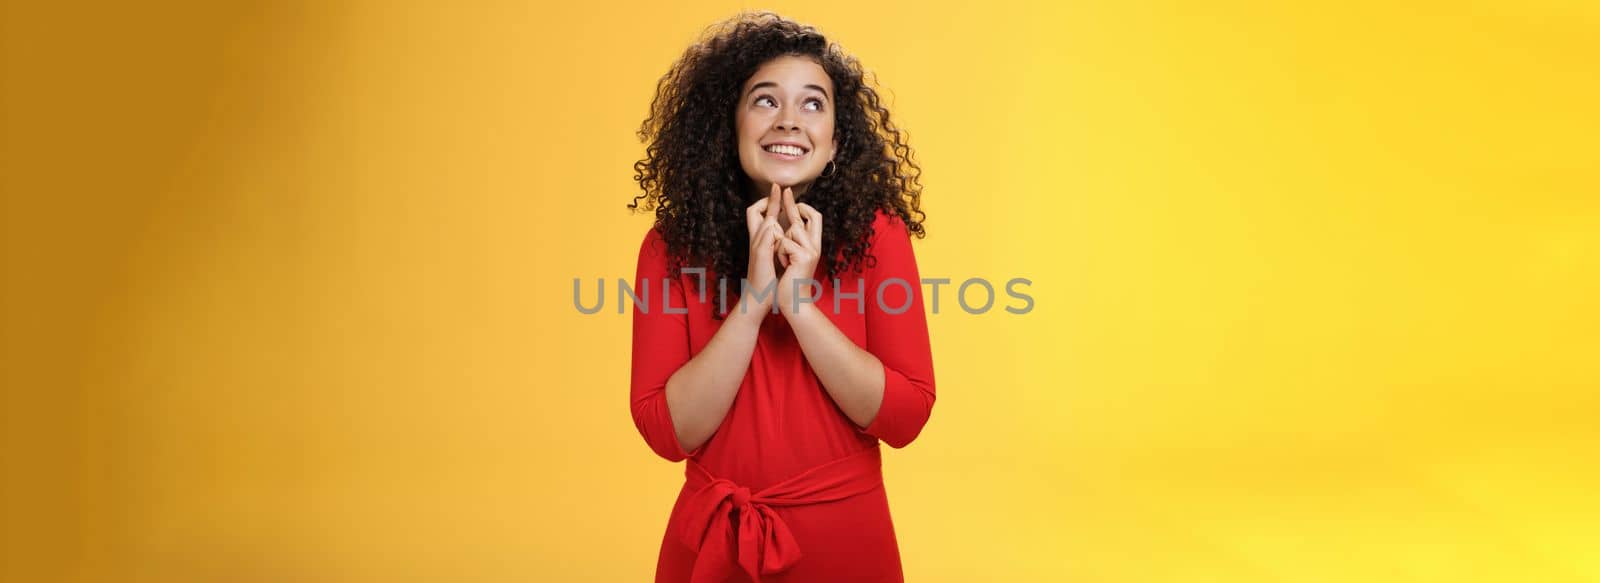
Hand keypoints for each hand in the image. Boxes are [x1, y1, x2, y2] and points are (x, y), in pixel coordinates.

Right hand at [741, 183, 784, 316]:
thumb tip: (788, 236)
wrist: (759, 298)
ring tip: (778, 196)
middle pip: (753, 211)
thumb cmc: (769, 281)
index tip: (780, 192)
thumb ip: (779, 245)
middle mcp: (756, 241)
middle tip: (777, 188)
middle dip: (767, 199)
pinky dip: (771, 228)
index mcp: (761, 241)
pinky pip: (765, 235)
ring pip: (761, 220)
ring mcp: (756, 246)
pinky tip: (777, 223)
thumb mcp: (776, 259)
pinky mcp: (759, 255)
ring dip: (771, 209)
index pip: (762, 215)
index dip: (770, 202)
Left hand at [775, 186, 822, 315]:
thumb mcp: (790, 260)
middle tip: (786, 189)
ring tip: (782, 260)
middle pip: (810, 216)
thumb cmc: (788, 284)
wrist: (793, 303)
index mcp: (812, 246)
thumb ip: (792, 242)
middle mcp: (815, 246)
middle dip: (793, 204)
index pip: (814, 218)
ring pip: (792, 228)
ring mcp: (811, 250)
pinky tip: (784, 266)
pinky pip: (785, 242)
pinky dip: (780, 253)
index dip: (801, 207)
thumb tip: (786, 224)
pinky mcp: (804, 256)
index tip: (789, 196)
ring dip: (780, 242)